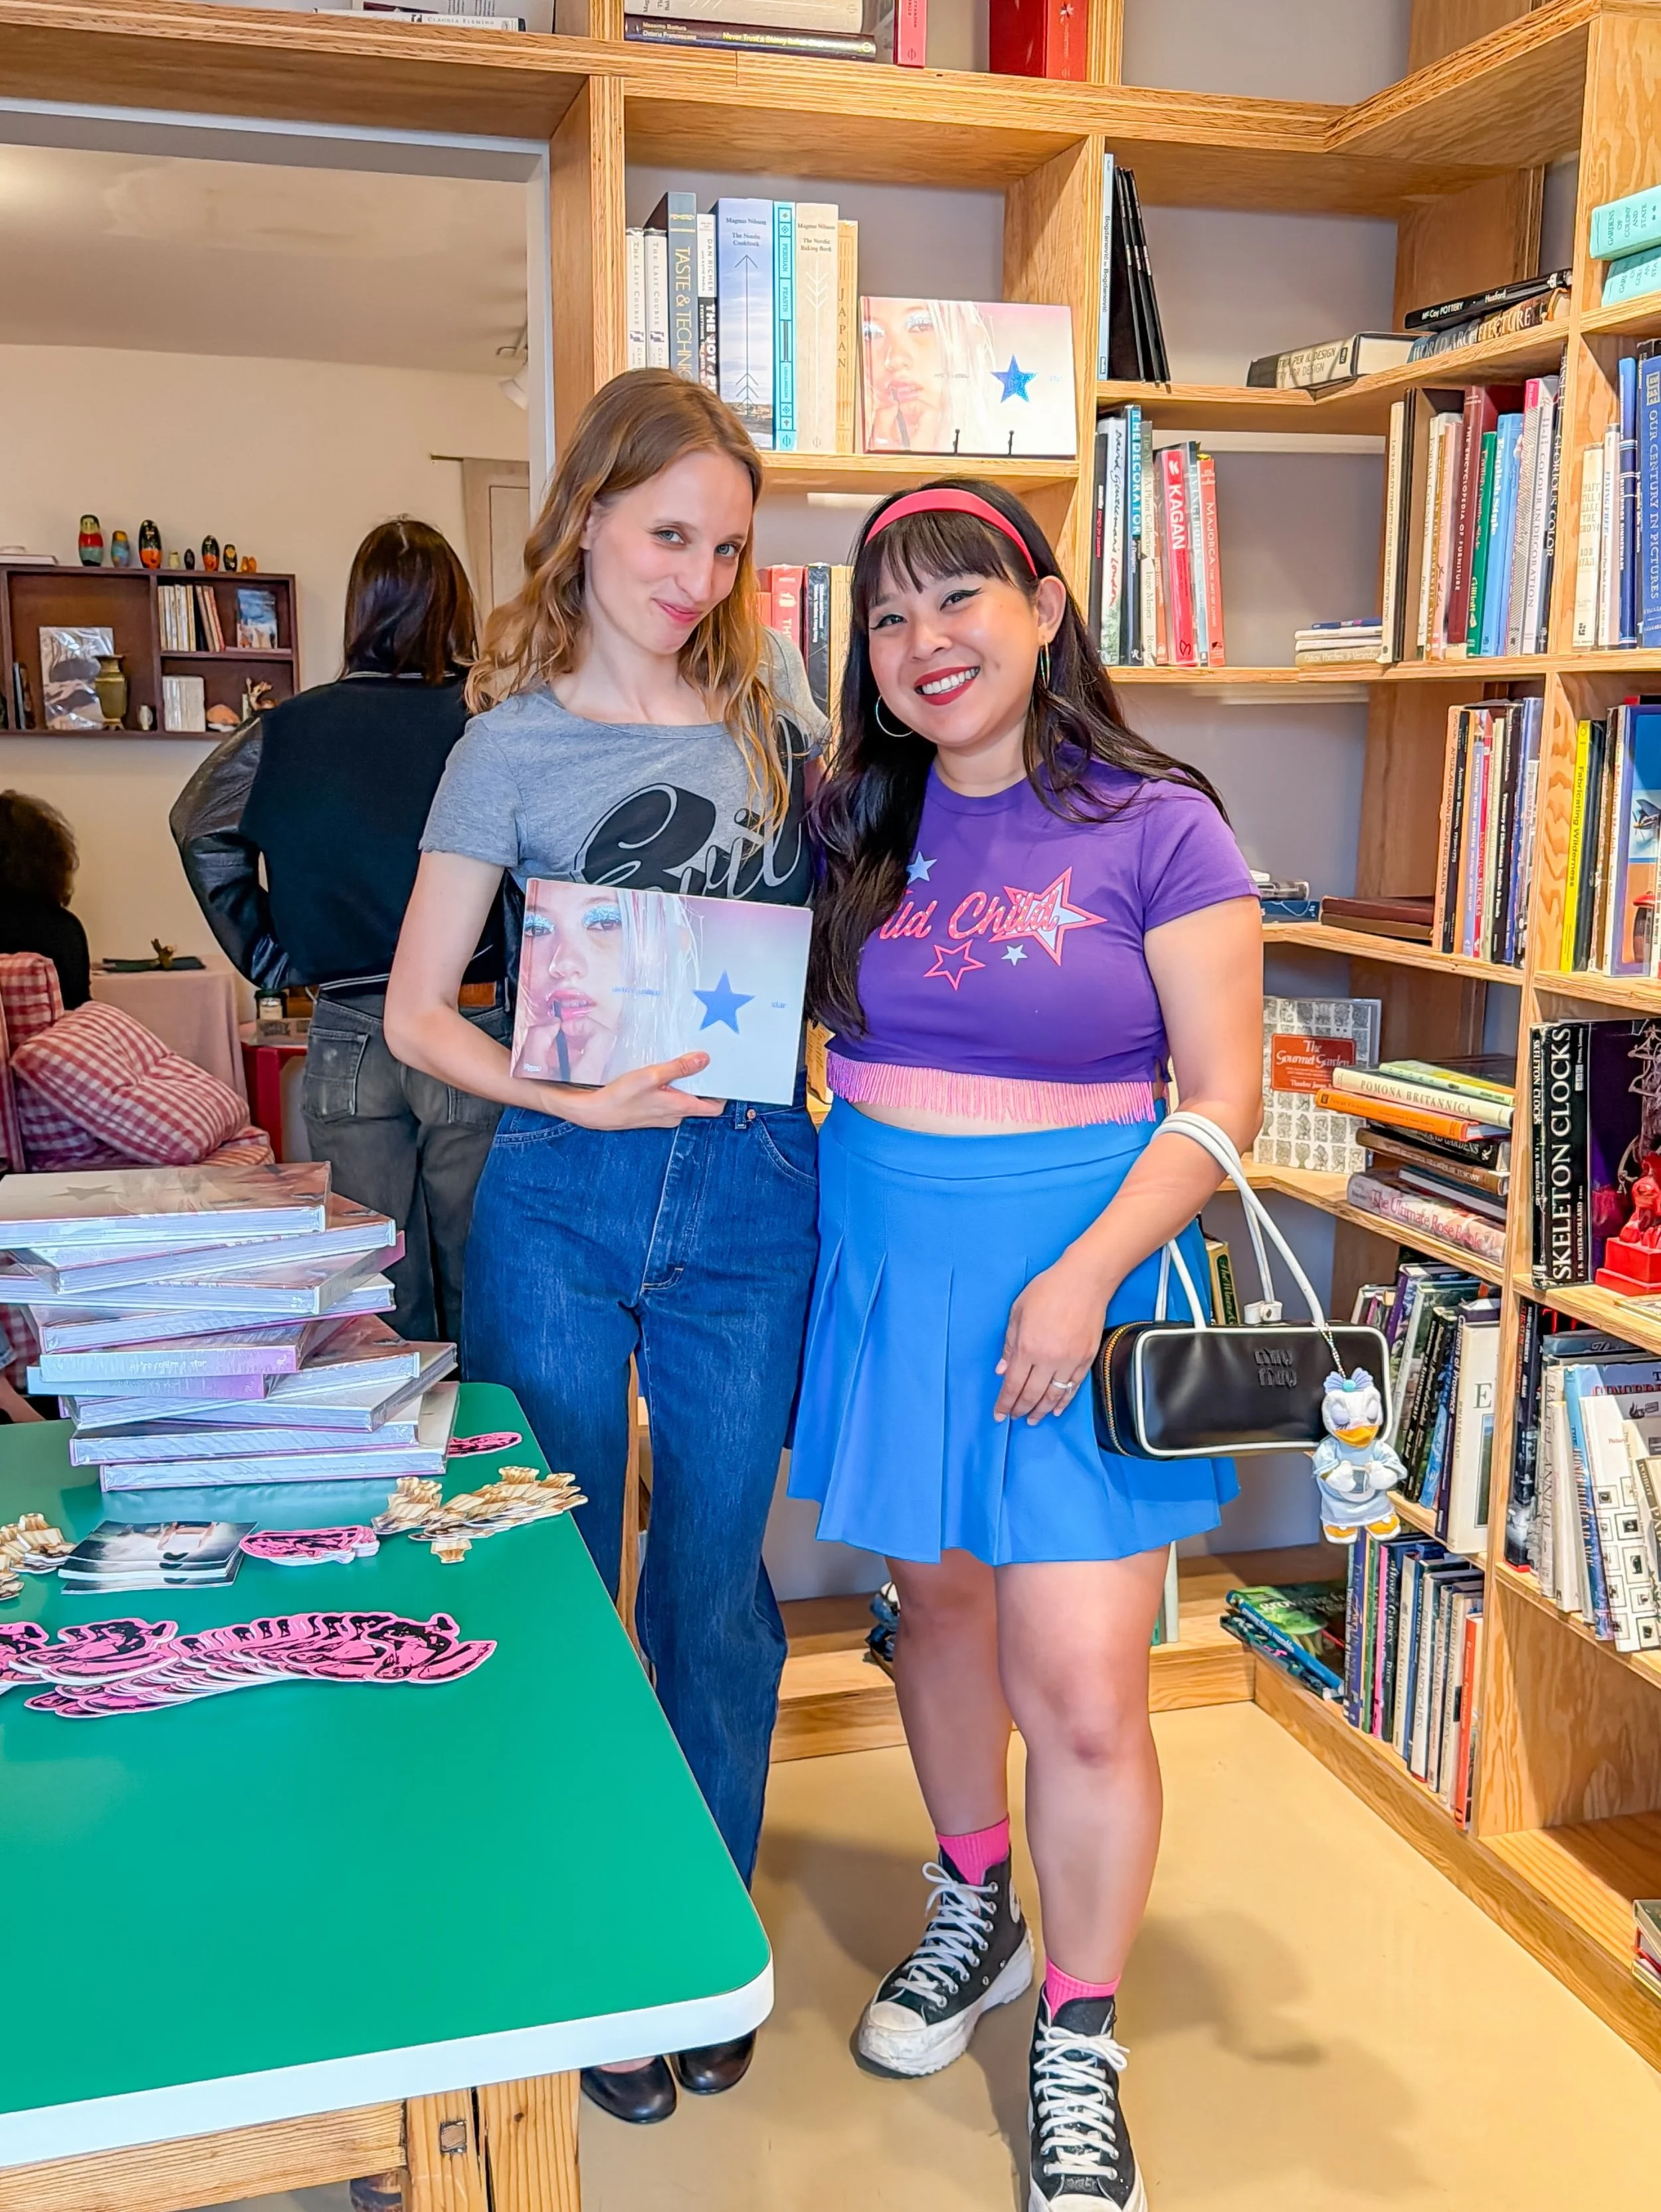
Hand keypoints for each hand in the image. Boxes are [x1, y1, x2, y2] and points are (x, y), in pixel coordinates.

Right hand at [559, 1053, 725, 1131]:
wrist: (596, 1113)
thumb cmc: (622, 1096)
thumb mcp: (652, 1076)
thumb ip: (679, 1068)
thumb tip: (704, 1059)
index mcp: (681, 1108)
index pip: (714, 1107)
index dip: (723, 1094)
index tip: (724, 1077)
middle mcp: (676, 1115)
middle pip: (700, 1101)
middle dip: (703, 1083)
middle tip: (704, 1063)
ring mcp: (664, 1116)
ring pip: (684, 1099)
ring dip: (685, 1085)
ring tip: (682, 1065)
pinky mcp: (653, 1113)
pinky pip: (670, 1100)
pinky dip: (671, 1088)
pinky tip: (661, 1076)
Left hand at [994, 1252, 1113, 1424]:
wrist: (1085, 1280)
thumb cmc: (1048, 1290)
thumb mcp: (1018, 1312)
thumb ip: (1009, 1344)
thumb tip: (1002, 1370)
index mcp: (1028, 1347)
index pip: (1013, 1383)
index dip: (1005, 1402)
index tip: (999, 1415)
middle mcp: (1049, 1359)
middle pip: (1032, 1394)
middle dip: (1021, 1409)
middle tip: (1015, 1418)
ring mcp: (1070, 1361)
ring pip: (1054, 1395)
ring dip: (1042, 1410)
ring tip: (1034, 1419)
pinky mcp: (1087, 1359)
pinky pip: (1073, 1387)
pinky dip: (1064, 1401)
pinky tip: (1057, 1409)